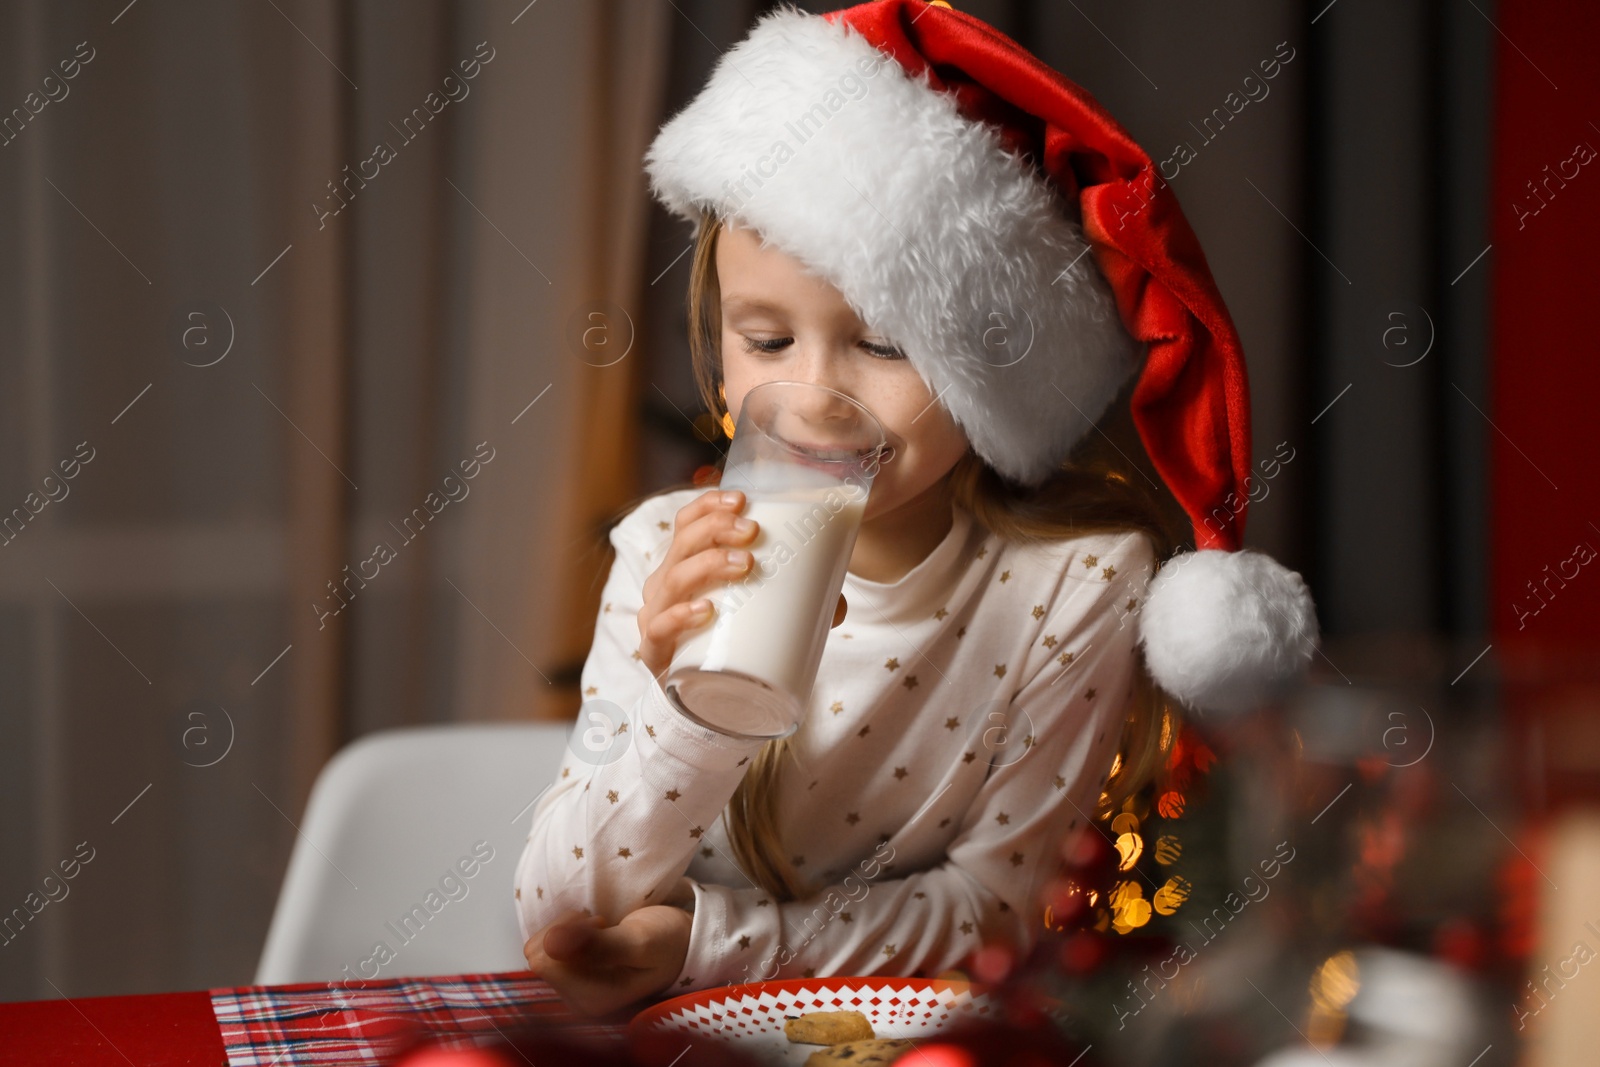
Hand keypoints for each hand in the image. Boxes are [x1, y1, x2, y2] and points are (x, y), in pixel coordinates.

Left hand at [523, 905, 693, 1017]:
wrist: (681, 944)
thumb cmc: (666, 942)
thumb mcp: (640, 941)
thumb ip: (600, 945)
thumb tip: (553, 943)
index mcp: (591, 999)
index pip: (544, 960)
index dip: (567, 933)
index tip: (601, 925)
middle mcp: (577, 1000)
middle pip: (538, 954)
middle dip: (566, 930)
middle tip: (603, 925)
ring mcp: (572, 989)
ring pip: (540, 948)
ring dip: (567, 929)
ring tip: (602, 928)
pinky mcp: (571, 976)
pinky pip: (547, 948)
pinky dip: (567, 932)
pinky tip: (595, 932)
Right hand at [637, 490, 847, 675]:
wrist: (702, 698)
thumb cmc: (729, 642)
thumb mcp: (760, 614)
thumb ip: (801, 607)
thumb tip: (840, 607)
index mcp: (685, 564)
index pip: (687, 522)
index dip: (709, 505)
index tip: (742, 501)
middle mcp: (665, 584)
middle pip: (682, 543)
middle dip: (716, 529)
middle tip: (753, 532)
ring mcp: (656, 616)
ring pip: (672, 579)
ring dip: (707, 564)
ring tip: (744, 564)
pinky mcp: (655, 652)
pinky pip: (658, 628)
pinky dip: (679, 615)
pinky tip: (704, 609)